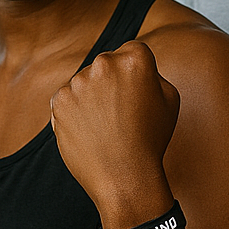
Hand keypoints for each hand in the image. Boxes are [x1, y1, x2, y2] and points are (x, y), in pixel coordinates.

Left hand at [51, 40, 179, 227]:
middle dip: (112, 82)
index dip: (136, 74)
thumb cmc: (152, 139)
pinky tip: (90, 130)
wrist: (124, 177)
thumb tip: (134, 64)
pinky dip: (75, 111)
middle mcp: (103, 64)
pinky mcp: (58, 100)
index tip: (137, 94)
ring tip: (106, 125)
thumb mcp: (170, 98)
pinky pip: (68, 98)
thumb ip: (152, 71)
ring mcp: (77, 82)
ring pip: (85, 81)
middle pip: (106, 64)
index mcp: (135, 58)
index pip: (132, 51)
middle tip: (122, 113)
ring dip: (92, 96)